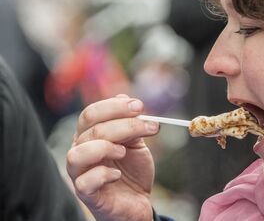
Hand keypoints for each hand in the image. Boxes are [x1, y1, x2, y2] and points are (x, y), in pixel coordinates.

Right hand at [67, 94, 159, 220]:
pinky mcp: (86, 194)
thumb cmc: (132, 170)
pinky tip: (118, 175)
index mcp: (89, 135)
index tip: (140, 106)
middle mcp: (79, 151)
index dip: (114, 107)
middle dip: (124, 124)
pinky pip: (84, 182)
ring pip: (78, 153)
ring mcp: (79, 174)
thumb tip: (124, 97)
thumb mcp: (135, 143)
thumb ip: (130, 123)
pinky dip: (103, 174)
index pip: (91, 113)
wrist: (138, 201)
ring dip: (105, 147)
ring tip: (124, 151)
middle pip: (92, 129)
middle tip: (149, 125)